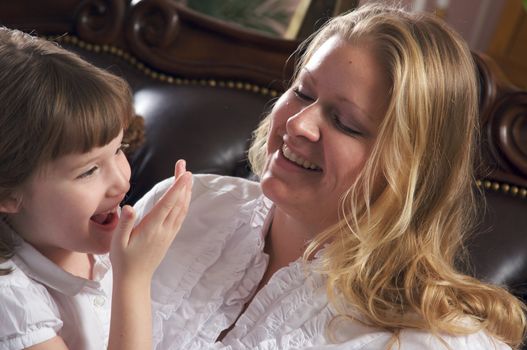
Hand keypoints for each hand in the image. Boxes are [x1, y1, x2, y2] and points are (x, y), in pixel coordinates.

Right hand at [110, 159, 191, 283]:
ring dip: (186, 191)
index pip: (168, 203)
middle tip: (183, 165)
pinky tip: (184, 196)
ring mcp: (169, 233)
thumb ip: (125, 223)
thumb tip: (129, 207)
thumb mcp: (118, 242)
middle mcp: (164, 229)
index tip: (185, 173)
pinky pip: (181, 216)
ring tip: (186, 175)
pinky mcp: (169, 236)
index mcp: (152, 228)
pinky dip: (184, 202)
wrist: (135, 280)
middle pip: (178, 202)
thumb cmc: (123, 260)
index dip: (177, 187)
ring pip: (182, 209)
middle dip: (182, 182)